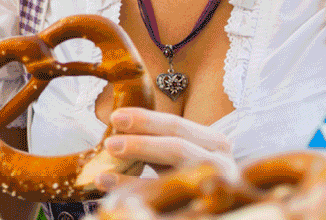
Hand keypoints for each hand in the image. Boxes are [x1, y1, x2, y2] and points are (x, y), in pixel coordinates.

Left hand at [95, 107, 236, 192]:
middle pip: (177, 147)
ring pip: (176, 175)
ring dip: (139, 170)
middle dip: (141, 144)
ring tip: (104, 169)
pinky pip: (167, 199)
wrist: (212, 204)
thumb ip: (156, 142)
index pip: (175, 126)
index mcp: (214, 141)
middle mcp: (220, 161)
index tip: (115, 117)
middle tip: (109, 143)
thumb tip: (117, 130)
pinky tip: (112, 188)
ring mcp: (217, 186)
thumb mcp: (178, 156)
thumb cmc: (189, 175)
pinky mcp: (208, 207)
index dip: (145, 120)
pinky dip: (137, 191)